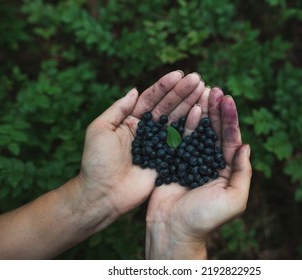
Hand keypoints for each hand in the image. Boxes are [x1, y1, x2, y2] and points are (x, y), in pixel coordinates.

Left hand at [76, 71, 205, 224]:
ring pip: (177, 120)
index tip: (179, 74)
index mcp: (131, 121)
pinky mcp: (167, 159)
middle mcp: (147, 131)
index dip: (165, 86)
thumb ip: (118, 108)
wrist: (103, 194)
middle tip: (198, 79)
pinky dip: (192, 126)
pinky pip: (182, 140)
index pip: (150, 99)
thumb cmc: (97, 162)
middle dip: (182, 92)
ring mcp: (159, 145)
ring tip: (204, 90)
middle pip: (167, 107)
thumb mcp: (100, 129)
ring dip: (190, 104)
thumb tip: (134, 90)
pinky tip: (202, 112)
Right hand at [145, 87, 251, 258]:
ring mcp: (191, 160)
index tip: (227, 98)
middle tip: (214, 88)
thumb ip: (243, 173)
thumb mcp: (234, 199)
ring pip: (197, 130)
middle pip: (214, 130)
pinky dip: (182, 123)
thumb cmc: (206, 218)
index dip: (230, 119)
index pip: (230, 139)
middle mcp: (210, 162)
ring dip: (200, 111)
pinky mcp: (173, 161)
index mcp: (226, 169)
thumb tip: (246, 146)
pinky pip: (179, 139)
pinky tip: (184, 108)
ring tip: (200, 91)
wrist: (173, 230)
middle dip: (216, 110)